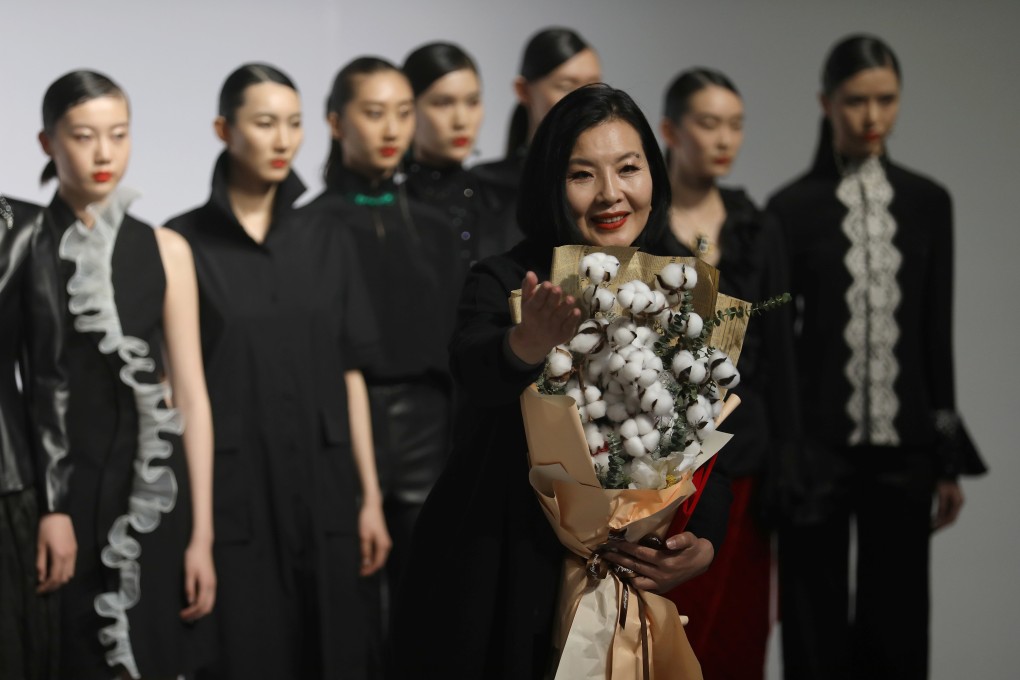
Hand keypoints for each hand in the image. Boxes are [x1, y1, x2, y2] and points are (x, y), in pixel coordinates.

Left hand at [36, 513, 76, 592]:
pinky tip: (57, 571)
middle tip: (43, 588)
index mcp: (59, 556)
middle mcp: (69, 557)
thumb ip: (41, 563)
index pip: (55, 578)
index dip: (47, 587)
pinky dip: (65, 573)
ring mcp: (74, 554)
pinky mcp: (75, 550)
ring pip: (70, 574)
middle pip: (64, 578)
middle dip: (54, 586)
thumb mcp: (40, 546)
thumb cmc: (46, 529)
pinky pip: (72, 567)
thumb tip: (41, 578)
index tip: (39, 590)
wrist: (59, 515)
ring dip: (60, 580)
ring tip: (50, 580)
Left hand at [180, 540, 215, 620]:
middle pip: (207, 607)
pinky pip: (210, 599)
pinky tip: (194, 604)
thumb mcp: (189, 572)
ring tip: (188, 613)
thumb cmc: (194, 557)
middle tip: (184, 617)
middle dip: (196, 615)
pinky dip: (203, 605)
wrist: (202, 545)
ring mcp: (213, 584)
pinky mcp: (212, 582)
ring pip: (210, 604)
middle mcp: (212, 586)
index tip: (181, 615)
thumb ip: (190, 587)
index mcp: (206, 584)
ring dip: (200, 611)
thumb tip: (190, 602)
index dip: (191, 612)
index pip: (200, 604)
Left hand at [359, 499, 390, 576]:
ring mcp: (385, 542)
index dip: (370, 570)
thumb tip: (366, 563)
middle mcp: (386, 544)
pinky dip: (372, 556)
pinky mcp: (381, 539)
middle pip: (380, 561)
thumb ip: (365, 551)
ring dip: (371, 563)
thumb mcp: (364, 536)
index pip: (378, 563)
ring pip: (379, 557)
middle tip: (360, 571)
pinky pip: (378, 552)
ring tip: (361, 566)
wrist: (372, 506)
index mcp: (383, 545)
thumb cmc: (368, 518)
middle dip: (371, 568)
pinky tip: (365, 557)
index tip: (362, 573)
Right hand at [508, 272, 580, 364]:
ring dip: (565, 307)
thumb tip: (531, 273)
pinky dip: (573, 319)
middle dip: (553, 298)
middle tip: (558, 288)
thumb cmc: (531, 316)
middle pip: (549, 308)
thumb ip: (528, 287)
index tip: (548, 283)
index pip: (537, 301)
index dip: (542, 292)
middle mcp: (542, 319)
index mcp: (532, 310)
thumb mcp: (526, 302)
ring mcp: (553, 328)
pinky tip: (577, 311)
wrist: (533, 341)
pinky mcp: (562, 335)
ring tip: (570, 298)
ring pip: (560, 316)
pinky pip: (568, 326)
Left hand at [600, 532, 714, 593]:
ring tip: (610, 563)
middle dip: (617, 558)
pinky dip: (631, 581)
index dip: (626, 547)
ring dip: (622, 571)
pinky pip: (642, 587)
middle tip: (604, 552)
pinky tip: (622, 574)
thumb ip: (681, 539)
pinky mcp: (661, 589)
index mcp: (666, 562)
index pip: (640, 553)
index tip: (613, 542)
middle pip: (634, 565)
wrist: (703, 562)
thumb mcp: (691, 539)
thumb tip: (668, 542)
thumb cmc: (694, 547)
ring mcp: (660, 584)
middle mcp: (661, 575)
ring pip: (636, 578)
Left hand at [932, 480, 963, 530]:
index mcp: (958, 502)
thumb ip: (942, 504)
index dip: (942, 524)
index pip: (951, 518)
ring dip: (940, 522)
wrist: (946, 469)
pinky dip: (940, 516)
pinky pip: (947, 511)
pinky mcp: (951, 500)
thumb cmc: (943, 480)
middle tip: (931, 531)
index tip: (933, 529)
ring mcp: (956, 502)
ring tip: (931, 526)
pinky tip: (933, 519)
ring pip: (949, 516)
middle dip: (941, 525)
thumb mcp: (941, 492)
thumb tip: (939, 517)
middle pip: (951, 519)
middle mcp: (959, 503)